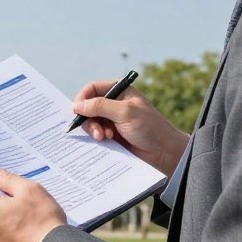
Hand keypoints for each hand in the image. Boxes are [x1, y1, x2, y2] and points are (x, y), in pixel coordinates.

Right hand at [73, 82, 188, 177]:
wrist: (165, 153)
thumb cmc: (150, 128)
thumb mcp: (125, 112)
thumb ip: (100, 106)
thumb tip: (76, 106)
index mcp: (120, 91)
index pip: (93, 88)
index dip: (83, 98)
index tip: (77, 110)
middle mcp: (115, 104)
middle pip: (89, 106)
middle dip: (89, 118)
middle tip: (96, 131)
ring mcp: (113, 120)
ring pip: (91, 121)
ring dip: (94, 130)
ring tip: (104, 138)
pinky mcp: (113, 135)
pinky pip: (97, 134)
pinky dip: (98, 137)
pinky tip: (108, 142)